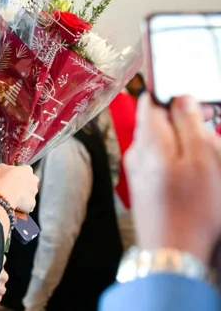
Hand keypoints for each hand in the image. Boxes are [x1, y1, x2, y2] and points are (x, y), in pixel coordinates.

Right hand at [0, 164, 38, 212]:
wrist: (3, 195)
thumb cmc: (2, 179)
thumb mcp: (0, 168)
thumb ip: (5, 168)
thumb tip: (4, 170)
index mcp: (27, 170)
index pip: (26, 170)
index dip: (19, 174)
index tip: (13, 177)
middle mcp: (34, 180)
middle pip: (30, 182)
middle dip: (24, 184)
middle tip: (14, 187)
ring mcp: (34, 192)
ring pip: (30, 193)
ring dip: (24, 194)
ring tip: (13, 197)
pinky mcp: (32, 203)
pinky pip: (28, 204)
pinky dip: (23, 204)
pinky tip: (15, 204)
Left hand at [125, 95, 220, 262]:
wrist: (172, 252)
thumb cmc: (191, 209)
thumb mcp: (202, 159)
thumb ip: (189, 123)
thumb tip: (182, 98)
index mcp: (148, 139)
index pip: (151, 99)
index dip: (176, 95)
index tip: (198, 103)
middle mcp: (136, 151)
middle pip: (159, 121)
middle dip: (186, 122)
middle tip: (211, 133)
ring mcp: (138, 169)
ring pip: (164, 143)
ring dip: (187, 144)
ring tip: (208, 161)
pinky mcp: (144, 185)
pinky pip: (163, 162)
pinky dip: (181, 162)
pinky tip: (197, 176)